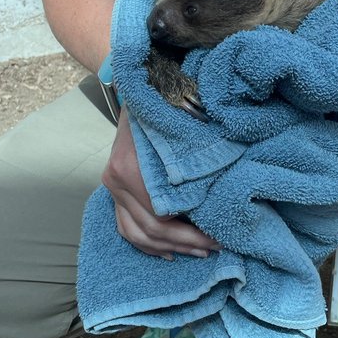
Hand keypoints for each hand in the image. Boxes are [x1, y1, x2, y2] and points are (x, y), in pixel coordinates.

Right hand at [101, 113, 219, 258]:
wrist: (141, 86)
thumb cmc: (168, 105)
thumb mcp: (186, 130)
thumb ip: (198, 164)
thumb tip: (225, 196)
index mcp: (130, 168)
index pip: (161, 216)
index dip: (191, 232)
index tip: (219, 236)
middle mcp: (116, 181)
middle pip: (150, 229)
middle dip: (185, 243)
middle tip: (214, 247)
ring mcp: (111, 187)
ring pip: (136, 234)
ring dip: (168, 248)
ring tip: (197, 252)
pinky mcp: (113, 190)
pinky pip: (125, 226)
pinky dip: (147, 243)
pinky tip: (168, 252)